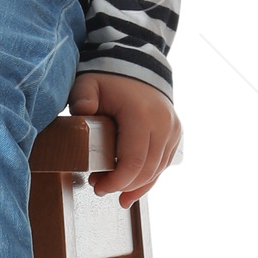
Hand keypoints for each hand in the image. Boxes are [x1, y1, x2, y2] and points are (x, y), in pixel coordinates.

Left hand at [67, 71, 181, 207]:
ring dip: (135, 185)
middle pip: (146, 171)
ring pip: (157, 171)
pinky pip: (163, 164)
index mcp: (142, 115)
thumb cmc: (110, 81)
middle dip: (122, 186)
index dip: (117, 181)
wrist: (137, 69)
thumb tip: (82, 111)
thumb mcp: (89, 84)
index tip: (99, 187)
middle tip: (99, 187)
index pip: (133, 162)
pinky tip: (131, 188)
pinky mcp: (175, 135)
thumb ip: (83, 97)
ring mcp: (173, 130)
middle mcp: (163, 124)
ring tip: (111, 186)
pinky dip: (147, 178)